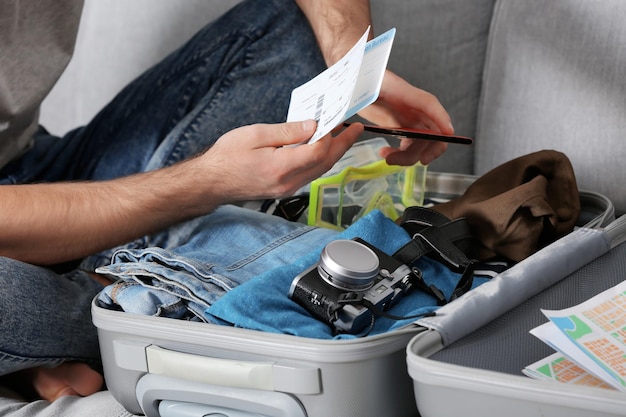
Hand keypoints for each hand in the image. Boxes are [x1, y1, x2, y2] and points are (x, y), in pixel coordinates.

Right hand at [198, 120, 362, 200]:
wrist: (211, 182)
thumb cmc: (228, 156)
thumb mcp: (256, 134)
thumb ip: (287, 131)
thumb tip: (313, 125)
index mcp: (281, 167)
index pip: (319, 152)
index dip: (333, 135)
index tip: (340, 120)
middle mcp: (288, 182)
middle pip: (325, 164)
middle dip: (343, 145)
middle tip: (356, 128)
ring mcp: (287, 189)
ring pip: (320, 170)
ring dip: (334, 153)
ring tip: (343, 135)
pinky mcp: (284, 189)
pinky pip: (309, 174)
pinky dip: (320, 160)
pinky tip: (321, 147)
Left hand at [357, 70, 453, 165]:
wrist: (355, 85)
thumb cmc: (360, 81)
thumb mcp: (364, 86)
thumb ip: (371, 95)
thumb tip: (379, 111)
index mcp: (405, 92)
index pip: (429, 103)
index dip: (441, 118)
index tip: (448, 133)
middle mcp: (413, 107)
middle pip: (432, 131)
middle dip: (422, 149)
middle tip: (397, 158)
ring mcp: (409, 119)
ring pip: (422, 143)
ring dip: (408, 156)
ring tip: (386, 157)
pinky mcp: (401, 127)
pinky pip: (411, 145)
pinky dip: (402, 155)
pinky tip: (386, 154)